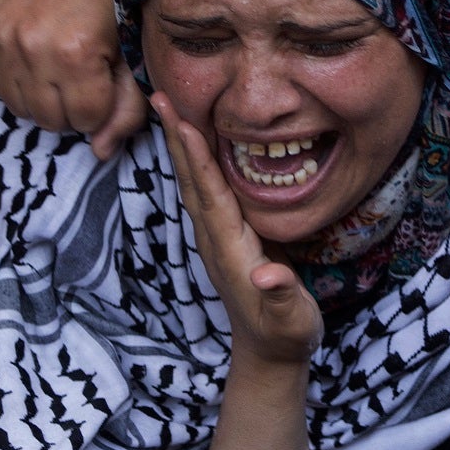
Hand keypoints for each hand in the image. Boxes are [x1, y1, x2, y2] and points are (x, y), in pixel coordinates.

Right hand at [0, 0, 145, 157]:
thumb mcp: (135, 49)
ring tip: (61, 68)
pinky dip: (12, 80)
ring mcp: (1, 34)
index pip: (86, 121)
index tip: (107, 81)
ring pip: (17, 105)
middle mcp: (32, 47)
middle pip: (49, 119)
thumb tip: (100, 152)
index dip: (102, 107)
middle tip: (86, 75)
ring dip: (42, 96)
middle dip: (73, 106)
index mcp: (76, 53)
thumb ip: (126, 105)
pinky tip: (33, 60)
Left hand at [152, 92, 321, 365]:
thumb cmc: (286, 334)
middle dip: (175, 138)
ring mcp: (215, 237)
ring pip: (193, 182)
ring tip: (166, 107)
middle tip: (158, 95)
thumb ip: (281, 296)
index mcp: (232, 251)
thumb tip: (267, 278)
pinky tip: (190, 140)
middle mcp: (216, 239)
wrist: (267, 354)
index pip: (211, 196)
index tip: (182, 122)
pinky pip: (203, 189)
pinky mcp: (222, 235)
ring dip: (178, 144)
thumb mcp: (292, 321)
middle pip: (192, 180)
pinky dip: (193, 160)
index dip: (198, 159)